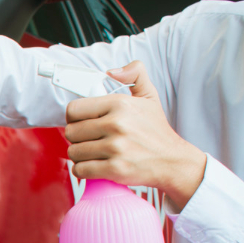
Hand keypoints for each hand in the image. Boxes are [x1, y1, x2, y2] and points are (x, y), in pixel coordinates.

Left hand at [65, 61, 207, 207]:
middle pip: (71, 132)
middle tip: (90, 140)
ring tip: (94, 153)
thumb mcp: (149, 96)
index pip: (74, 109)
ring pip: (73, 152)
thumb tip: (112, 71)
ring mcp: (115, 147)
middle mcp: (117, 124)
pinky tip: (94, 166)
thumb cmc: (156, 131)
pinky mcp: (115, 169)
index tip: (81, 122)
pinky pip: (80, 170)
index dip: (74, 118)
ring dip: (80, 155)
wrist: (172, 161)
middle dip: (77, 138)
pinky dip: (83, 171)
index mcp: (120, 104)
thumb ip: (134, 75)